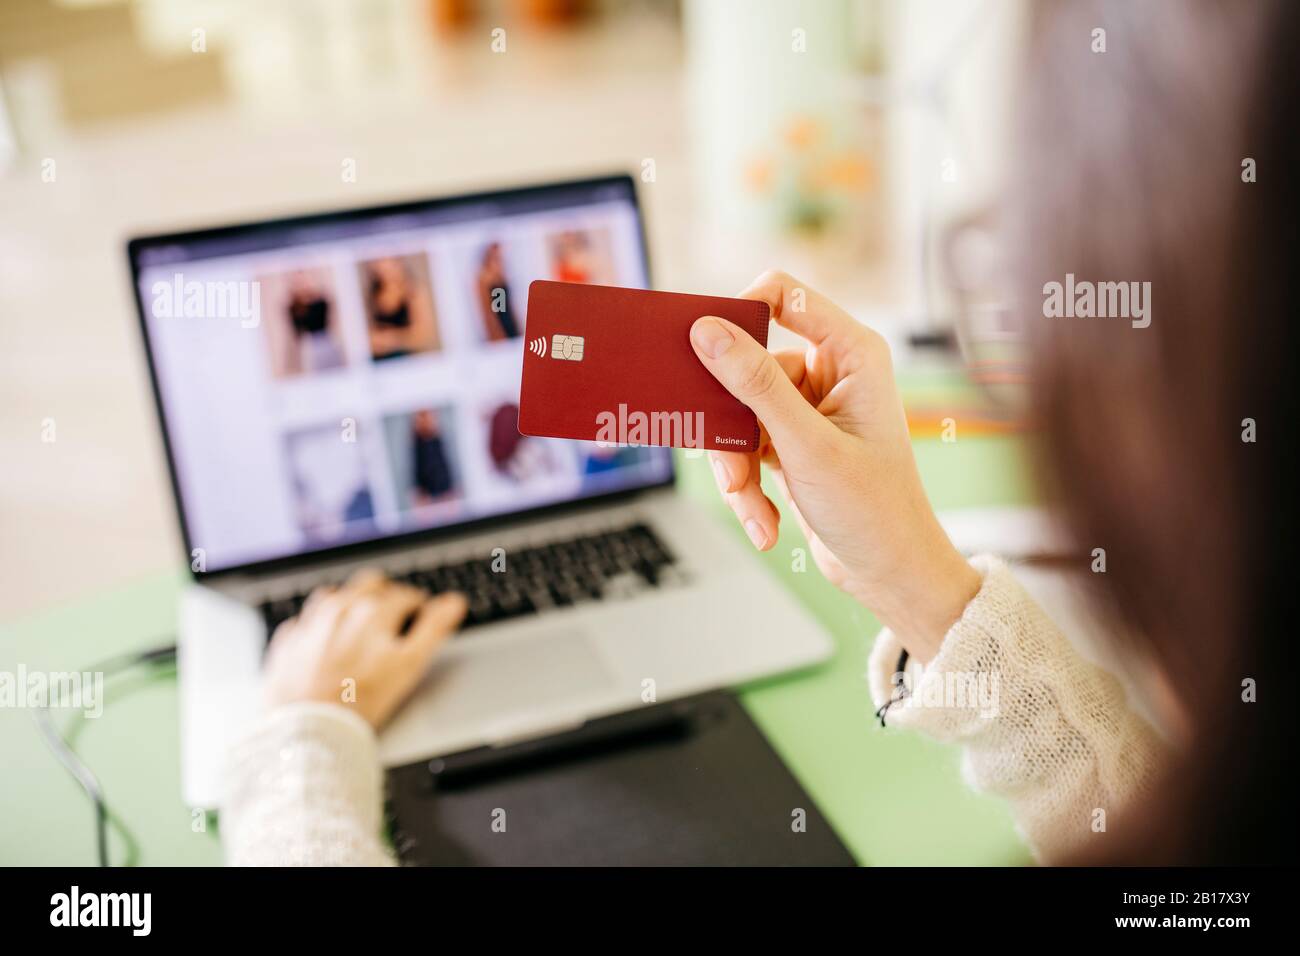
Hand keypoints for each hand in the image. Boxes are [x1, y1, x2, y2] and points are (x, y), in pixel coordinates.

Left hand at [262, 570, 467, 727]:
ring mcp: (311, 622)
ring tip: (360, 625)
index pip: (405, 596)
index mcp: (373, 610)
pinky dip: (319, 625)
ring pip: (336, 595)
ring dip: (352, 603)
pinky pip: (306, 620)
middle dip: (386, 596)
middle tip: (393, 617)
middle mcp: (340, 607)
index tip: (420, 616)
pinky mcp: (289, 640)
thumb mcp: (409, 665)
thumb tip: (454, 602)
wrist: (310, 728)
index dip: (418, 606)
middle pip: (371, 585)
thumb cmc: (361, 699)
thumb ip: (434, 629)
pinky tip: (326, 641)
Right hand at [690, 270, 979, 661]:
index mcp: (852, 352)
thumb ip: (756, 384)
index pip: (782, 295)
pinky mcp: (791, 442)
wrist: (890, 575)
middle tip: (720, 455)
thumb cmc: (875, 511)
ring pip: (738, 413)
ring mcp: (808, 408)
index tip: (706, 350)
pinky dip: (745, 484)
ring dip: (735, 464)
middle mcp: (831, 372)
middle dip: (730, 420)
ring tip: (750, 505)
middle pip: (747, 364)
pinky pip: (744, 446)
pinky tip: (762, 521)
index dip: (740, 313)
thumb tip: (709, 331)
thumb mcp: (807, 445)